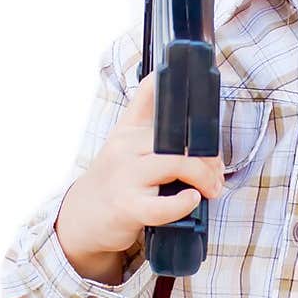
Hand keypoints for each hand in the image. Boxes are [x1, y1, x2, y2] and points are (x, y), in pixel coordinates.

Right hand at [56, 69, 226, 262]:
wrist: (81, 219)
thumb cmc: (114, 183)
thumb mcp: (126, 147)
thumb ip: (152, 130)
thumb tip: (197, 127)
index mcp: (128, 128)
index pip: (148, 91)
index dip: (171, 80)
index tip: (198, 77)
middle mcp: (125, 146)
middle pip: (178, 137)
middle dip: (208, 155)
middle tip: (217, 172)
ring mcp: (124, 175)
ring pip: (176, 163)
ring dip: (204, 177)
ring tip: (212, 188)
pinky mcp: (126, 206)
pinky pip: (162, 205)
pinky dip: (183, 203)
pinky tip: (192, 200)